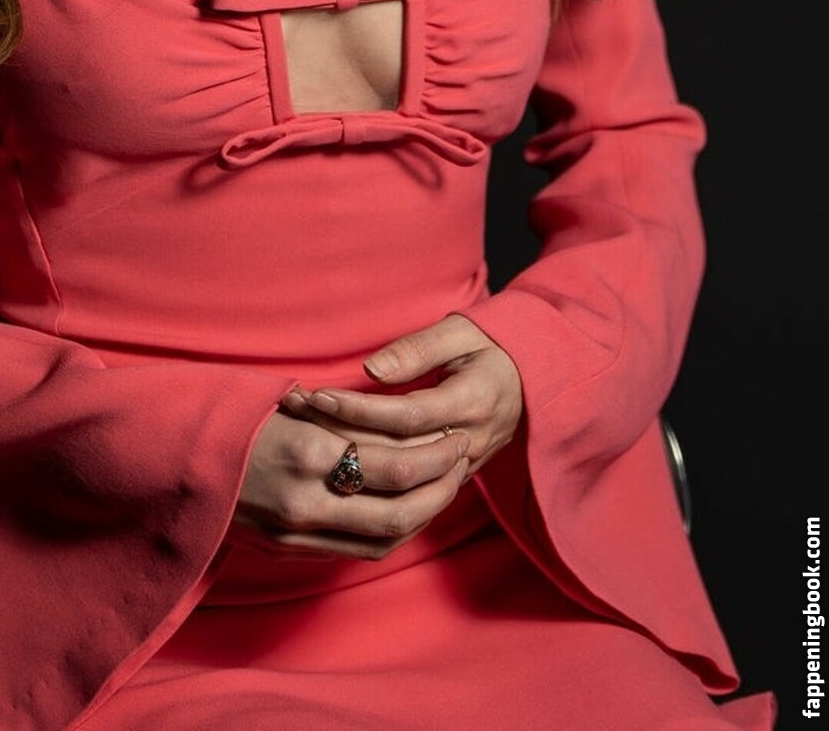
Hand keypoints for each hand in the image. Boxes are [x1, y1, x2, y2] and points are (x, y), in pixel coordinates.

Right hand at [234, 407, 470, 560]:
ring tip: (444, 484)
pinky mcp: (285, 549)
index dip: (433, 453)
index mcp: (305, 453)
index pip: (393, 464)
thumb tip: (394, 423)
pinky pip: (355, 550)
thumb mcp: (281, 403)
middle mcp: (304, 501)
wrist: (168, 458)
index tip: (453, 433)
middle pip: (397, 510)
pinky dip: (390, 532)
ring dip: (422, 514)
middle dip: (439, 486)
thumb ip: (335, 419)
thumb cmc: (227, 415)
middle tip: (462, 458)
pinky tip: (407, 509)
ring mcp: (294, 533)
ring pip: (382, 539)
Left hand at [289, 313, 522, 482]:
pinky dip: (367, 486)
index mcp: (472, 403)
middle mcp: (467, 444)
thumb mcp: (462, 333)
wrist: (534, 384)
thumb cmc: (492, 348)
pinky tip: (328, 471)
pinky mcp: (451, 482)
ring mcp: (461, 469)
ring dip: (347, 461)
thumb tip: (371, 369)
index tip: (318, 394)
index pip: (406, 416)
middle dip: (341, 435)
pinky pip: (406, 495)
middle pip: (395, 453)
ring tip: (299, 435)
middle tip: (293, 413)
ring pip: (397, 480)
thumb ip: (418, 349)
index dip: (360, 408)